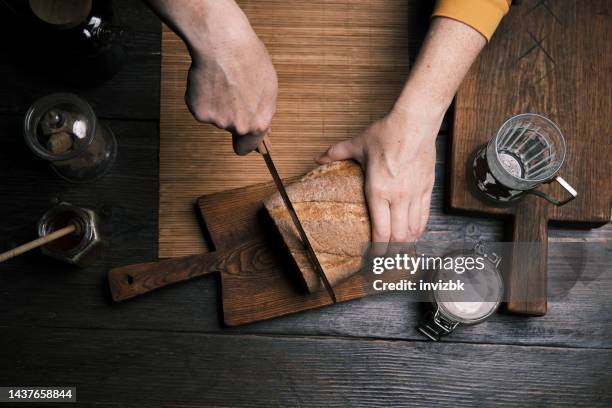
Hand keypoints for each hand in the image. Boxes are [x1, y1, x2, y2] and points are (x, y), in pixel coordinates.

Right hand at [183, 2, 277, 154]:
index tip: (239, 142)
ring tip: (223, 80)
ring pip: (216, 116)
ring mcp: (217, 121)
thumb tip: (260, 122)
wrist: (223, 45)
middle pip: (231, 128)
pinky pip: (201, 107)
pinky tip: (209, 80)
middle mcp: (239, 127)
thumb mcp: (268, 87)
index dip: (243, 143)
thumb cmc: (249, 60)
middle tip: (232, 90)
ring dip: (218, 103)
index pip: (248, 146)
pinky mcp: (199, 112)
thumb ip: (263, 110)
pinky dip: (202, 97)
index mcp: (259, 123)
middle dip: (231, 114)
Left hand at [316, 104, 442, 250]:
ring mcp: (414, 194)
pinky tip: (414, 234)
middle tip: (386, 261)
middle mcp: (398, 197)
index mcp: (378, 191)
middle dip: (392, 253)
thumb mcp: (358, 144)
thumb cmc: (386, 134)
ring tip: (400, 252)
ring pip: (413, 230)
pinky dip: (419, 230)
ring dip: (406, 244)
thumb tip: (318, 158)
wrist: (415, 123)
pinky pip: (424, 216)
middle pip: (398, 237)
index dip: (377, 250)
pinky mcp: (427, 188)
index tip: (373, 258)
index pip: (380, 232)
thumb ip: (337, 153)